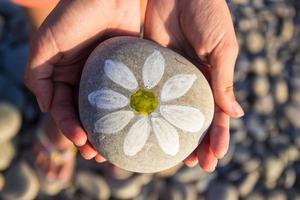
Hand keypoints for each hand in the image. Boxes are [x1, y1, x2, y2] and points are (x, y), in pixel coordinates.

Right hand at [24, 0, 140, 161]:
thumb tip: (46, 107)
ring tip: (114, 150)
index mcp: (64, 78)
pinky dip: (126, 115)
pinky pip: (126, 99)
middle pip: (86, 116)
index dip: (69, 127)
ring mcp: (105, 80)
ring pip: (106, 113)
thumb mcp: (46, 45)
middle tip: (98, 155)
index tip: (80, 140)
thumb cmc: (74, 16)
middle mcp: (84, 82)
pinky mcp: (125, 75)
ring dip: (107, 132)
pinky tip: (132, 127)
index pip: (64, 110)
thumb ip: (39, 76)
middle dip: (90, 137)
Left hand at [144, 0, 243, 171]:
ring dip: (171, 135)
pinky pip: (148, 95)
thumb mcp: (221, 47)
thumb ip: (224, 80)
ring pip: (170, 113)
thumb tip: (236, 115)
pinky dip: (148, 114)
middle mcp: (191, 83)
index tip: (214, 158)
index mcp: (212, 78)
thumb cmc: (206, 13)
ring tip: (170, 156)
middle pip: (193, 119)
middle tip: (196, 166)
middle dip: (196, 143)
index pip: (216, 115)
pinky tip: (144, 129)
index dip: (217, 137)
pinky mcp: (150, 70)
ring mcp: (170, 79)